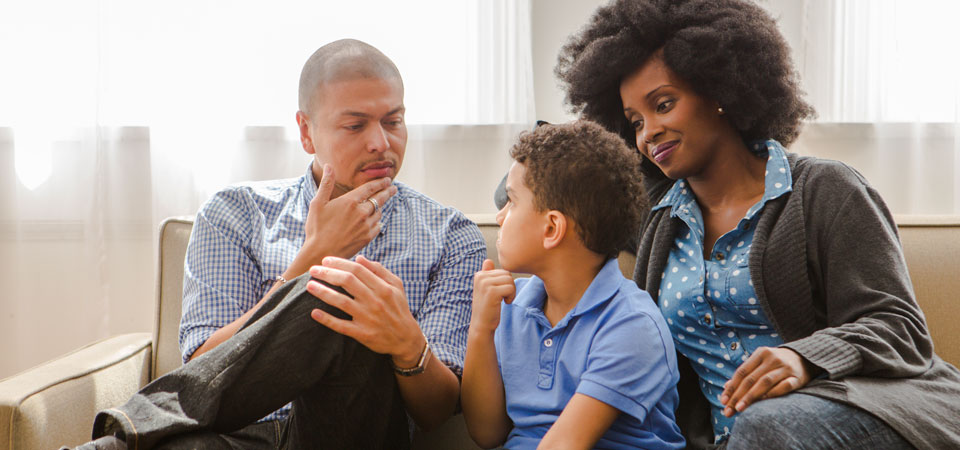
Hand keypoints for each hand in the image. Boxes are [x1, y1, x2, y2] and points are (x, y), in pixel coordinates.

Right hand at [302, 164, 397, 261]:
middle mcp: (361, 212)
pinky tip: (376, 220)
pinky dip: (377, 221)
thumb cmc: (316, 228)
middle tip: (393, 188)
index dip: (380, 182)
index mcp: (350, 201)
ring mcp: (366, 225)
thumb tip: (329, 166)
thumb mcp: (317, 203)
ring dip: (381, 207)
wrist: (321, 253)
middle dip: (387, 192)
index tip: (387, 180)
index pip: (370, 188)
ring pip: (379, 212)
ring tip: (381, 204)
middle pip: (379, 198)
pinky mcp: (367, 237)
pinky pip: (378, 226)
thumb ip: (327, 184)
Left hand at [306, 255, 424, 366]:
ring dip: (323, 292)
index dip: (339, 263)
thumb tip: (360, 258)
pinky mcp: (362, 334)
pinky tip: (314, 312)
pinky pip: (341, 326)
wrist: (406, 339)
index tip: (325, 261)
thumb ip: (380, 270)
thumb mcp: (396, 286)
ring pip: (341, 302)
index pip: (357, 270)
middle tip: (312, 270)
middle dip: (327, 273)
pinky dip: (327, 319)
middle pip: (347, 281)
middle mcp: (375, 301)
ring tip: (309, 285)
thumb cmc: (399, 309)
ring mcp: (368, 318)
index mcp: (383, 288)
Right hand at [470, 259, 515, 333]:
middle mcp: (480, 277)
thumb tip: (488, 260)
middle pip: (507, 274)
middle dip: (509, 286)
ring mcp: (485, 284)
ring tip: (503, 300)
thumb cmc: (487, 308)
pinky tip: (504, 303)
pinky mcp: (492, 292)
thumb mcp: (485, 289)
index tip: (498, 293)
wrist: (482, 325)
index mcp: (479, 274)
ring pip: (510, 280)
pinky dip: (511, 297)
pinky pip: (511, 288)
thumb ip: (487, 274)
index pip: (503, 271)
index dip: (505, 283)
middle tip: (502, 298)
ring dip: (511, 292)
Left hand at [719, 347, 815, 416]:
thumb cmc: (776, 363)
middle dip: (737, 396)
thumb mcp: (760, 363)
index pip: (742, 372)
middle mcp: (772, 358)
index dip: (731, 387)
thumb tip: (726, 386)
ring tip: (740, 409)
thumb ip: (745, 374)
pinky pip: (784, 387)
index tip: (723, 401)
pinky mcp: (797, 378)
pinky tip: (762, 402)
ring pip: (765, 382)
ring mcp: (785, 368)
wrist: (805, 358)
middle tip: (728, 410)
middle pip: (751, 379)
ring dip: (751, 397)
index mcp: (761, 353)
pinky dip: (772, 394)